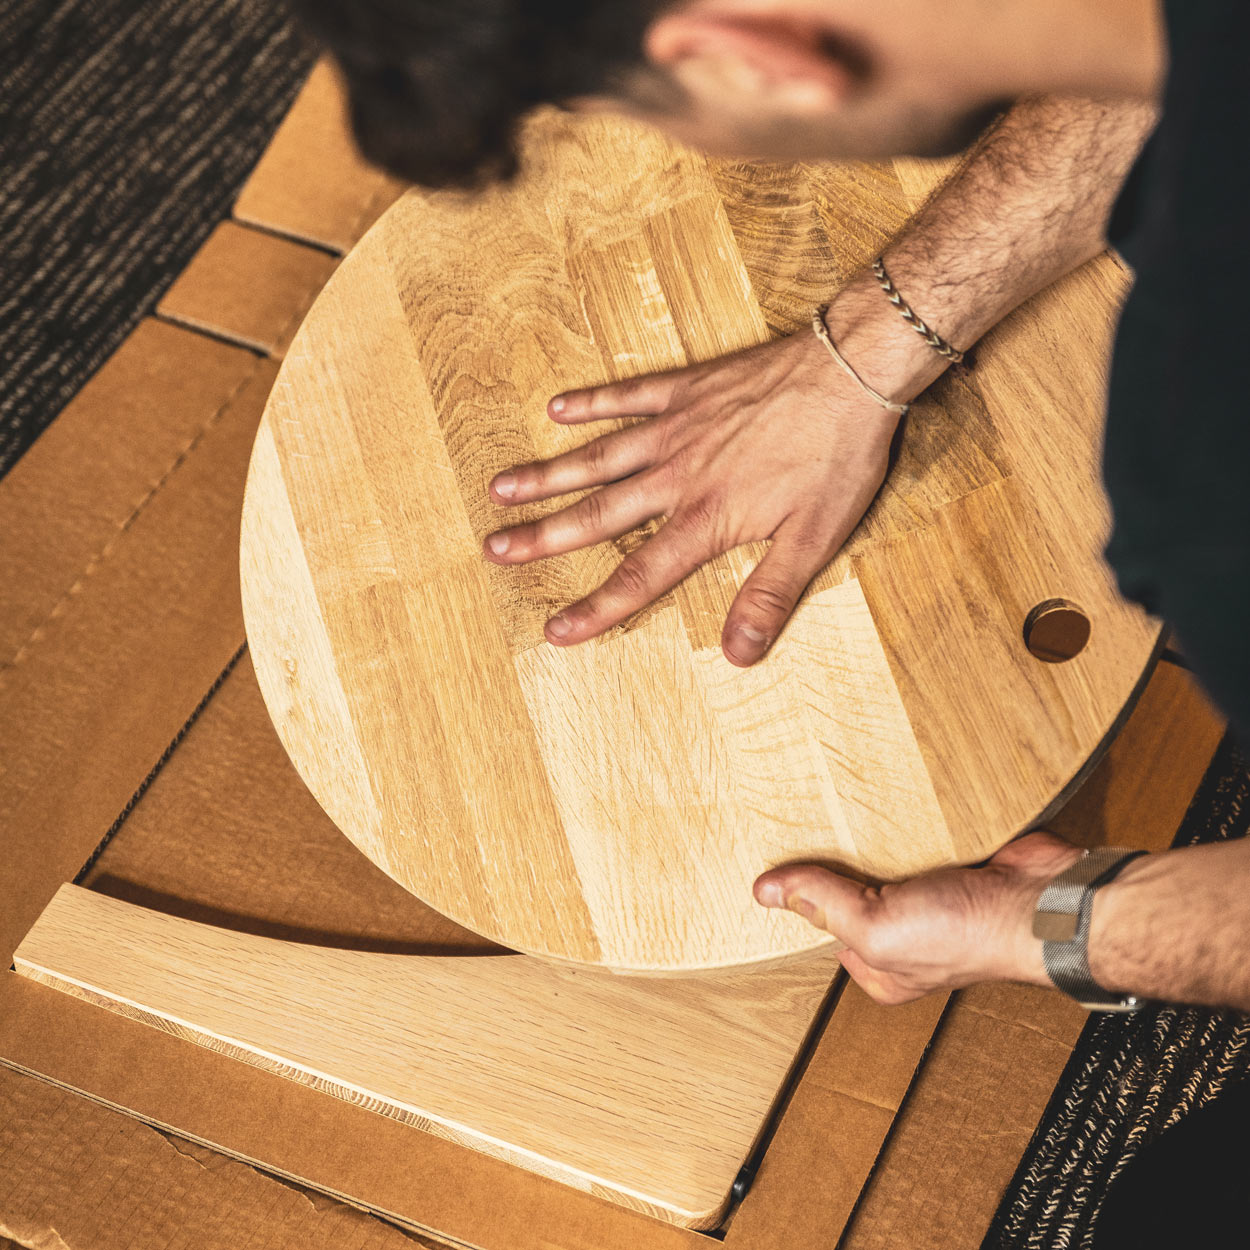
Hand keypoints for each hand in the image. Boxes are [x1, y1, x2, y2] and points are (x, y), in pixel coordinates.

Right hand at [483, 322, 908, 665]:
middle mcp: (677, 475)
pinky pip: (628, 395)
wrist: (852, 370)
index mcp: (705, 518)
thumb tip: (739, 656)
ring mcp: (676, 427)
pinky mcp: (688, 388)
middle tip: (495, 550)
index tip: (556, 631)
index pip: (640, 575)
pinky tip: (557, 409)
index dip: (597, 608)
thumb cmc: (839, 458)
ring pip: (597, 456)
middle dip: (543, 537)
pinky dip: (591, 402)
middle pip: (597, 514)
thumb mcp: (815, 539)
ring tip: (501, 489)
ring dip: (547, 475)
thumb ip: (769, 596)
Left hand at [753, 832, 1086, 1003]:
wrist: (1046, 901)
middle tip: (806, 824)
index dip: (804, 898)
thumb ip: (823, 905)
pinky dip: (903, 816)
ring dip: (868, 833)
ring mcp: (933, 894)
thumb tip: (765, 891)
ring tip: (839, 803)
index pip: (825, 927)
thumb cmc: (974, 935)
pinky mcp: (955, 857)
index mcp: (884, 967)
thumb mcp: (878, 929)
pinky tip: (887, 798)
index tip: (778, 863)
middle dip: (836, 863)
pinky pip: (915, 833)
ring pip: (882, 858)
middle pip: (852, 890)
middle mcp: (908, 935)